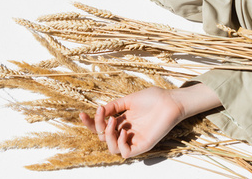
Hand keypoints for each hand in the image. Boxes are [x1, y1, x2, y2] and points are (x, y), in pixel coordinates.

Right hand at [80, 84, 220, 157]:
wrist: (170, 101)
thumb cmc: (153, 98)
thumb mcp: (129, 99)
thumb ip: (114, 105)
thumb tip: (100, 110)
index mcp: (121, 121)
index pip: (100, 127)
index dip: (90, 123)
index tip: (81, 114)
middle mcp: (125, 131)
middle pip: (102, 137)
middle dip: (97, 126)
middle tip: (102, 113)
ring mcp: (134, 139)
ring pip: (112, 148)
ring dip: (108, 135)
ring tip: (113, 122)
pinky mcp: (143, 145)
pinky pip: (126, 153)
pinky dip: (121, 144)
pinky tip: (124, 131)